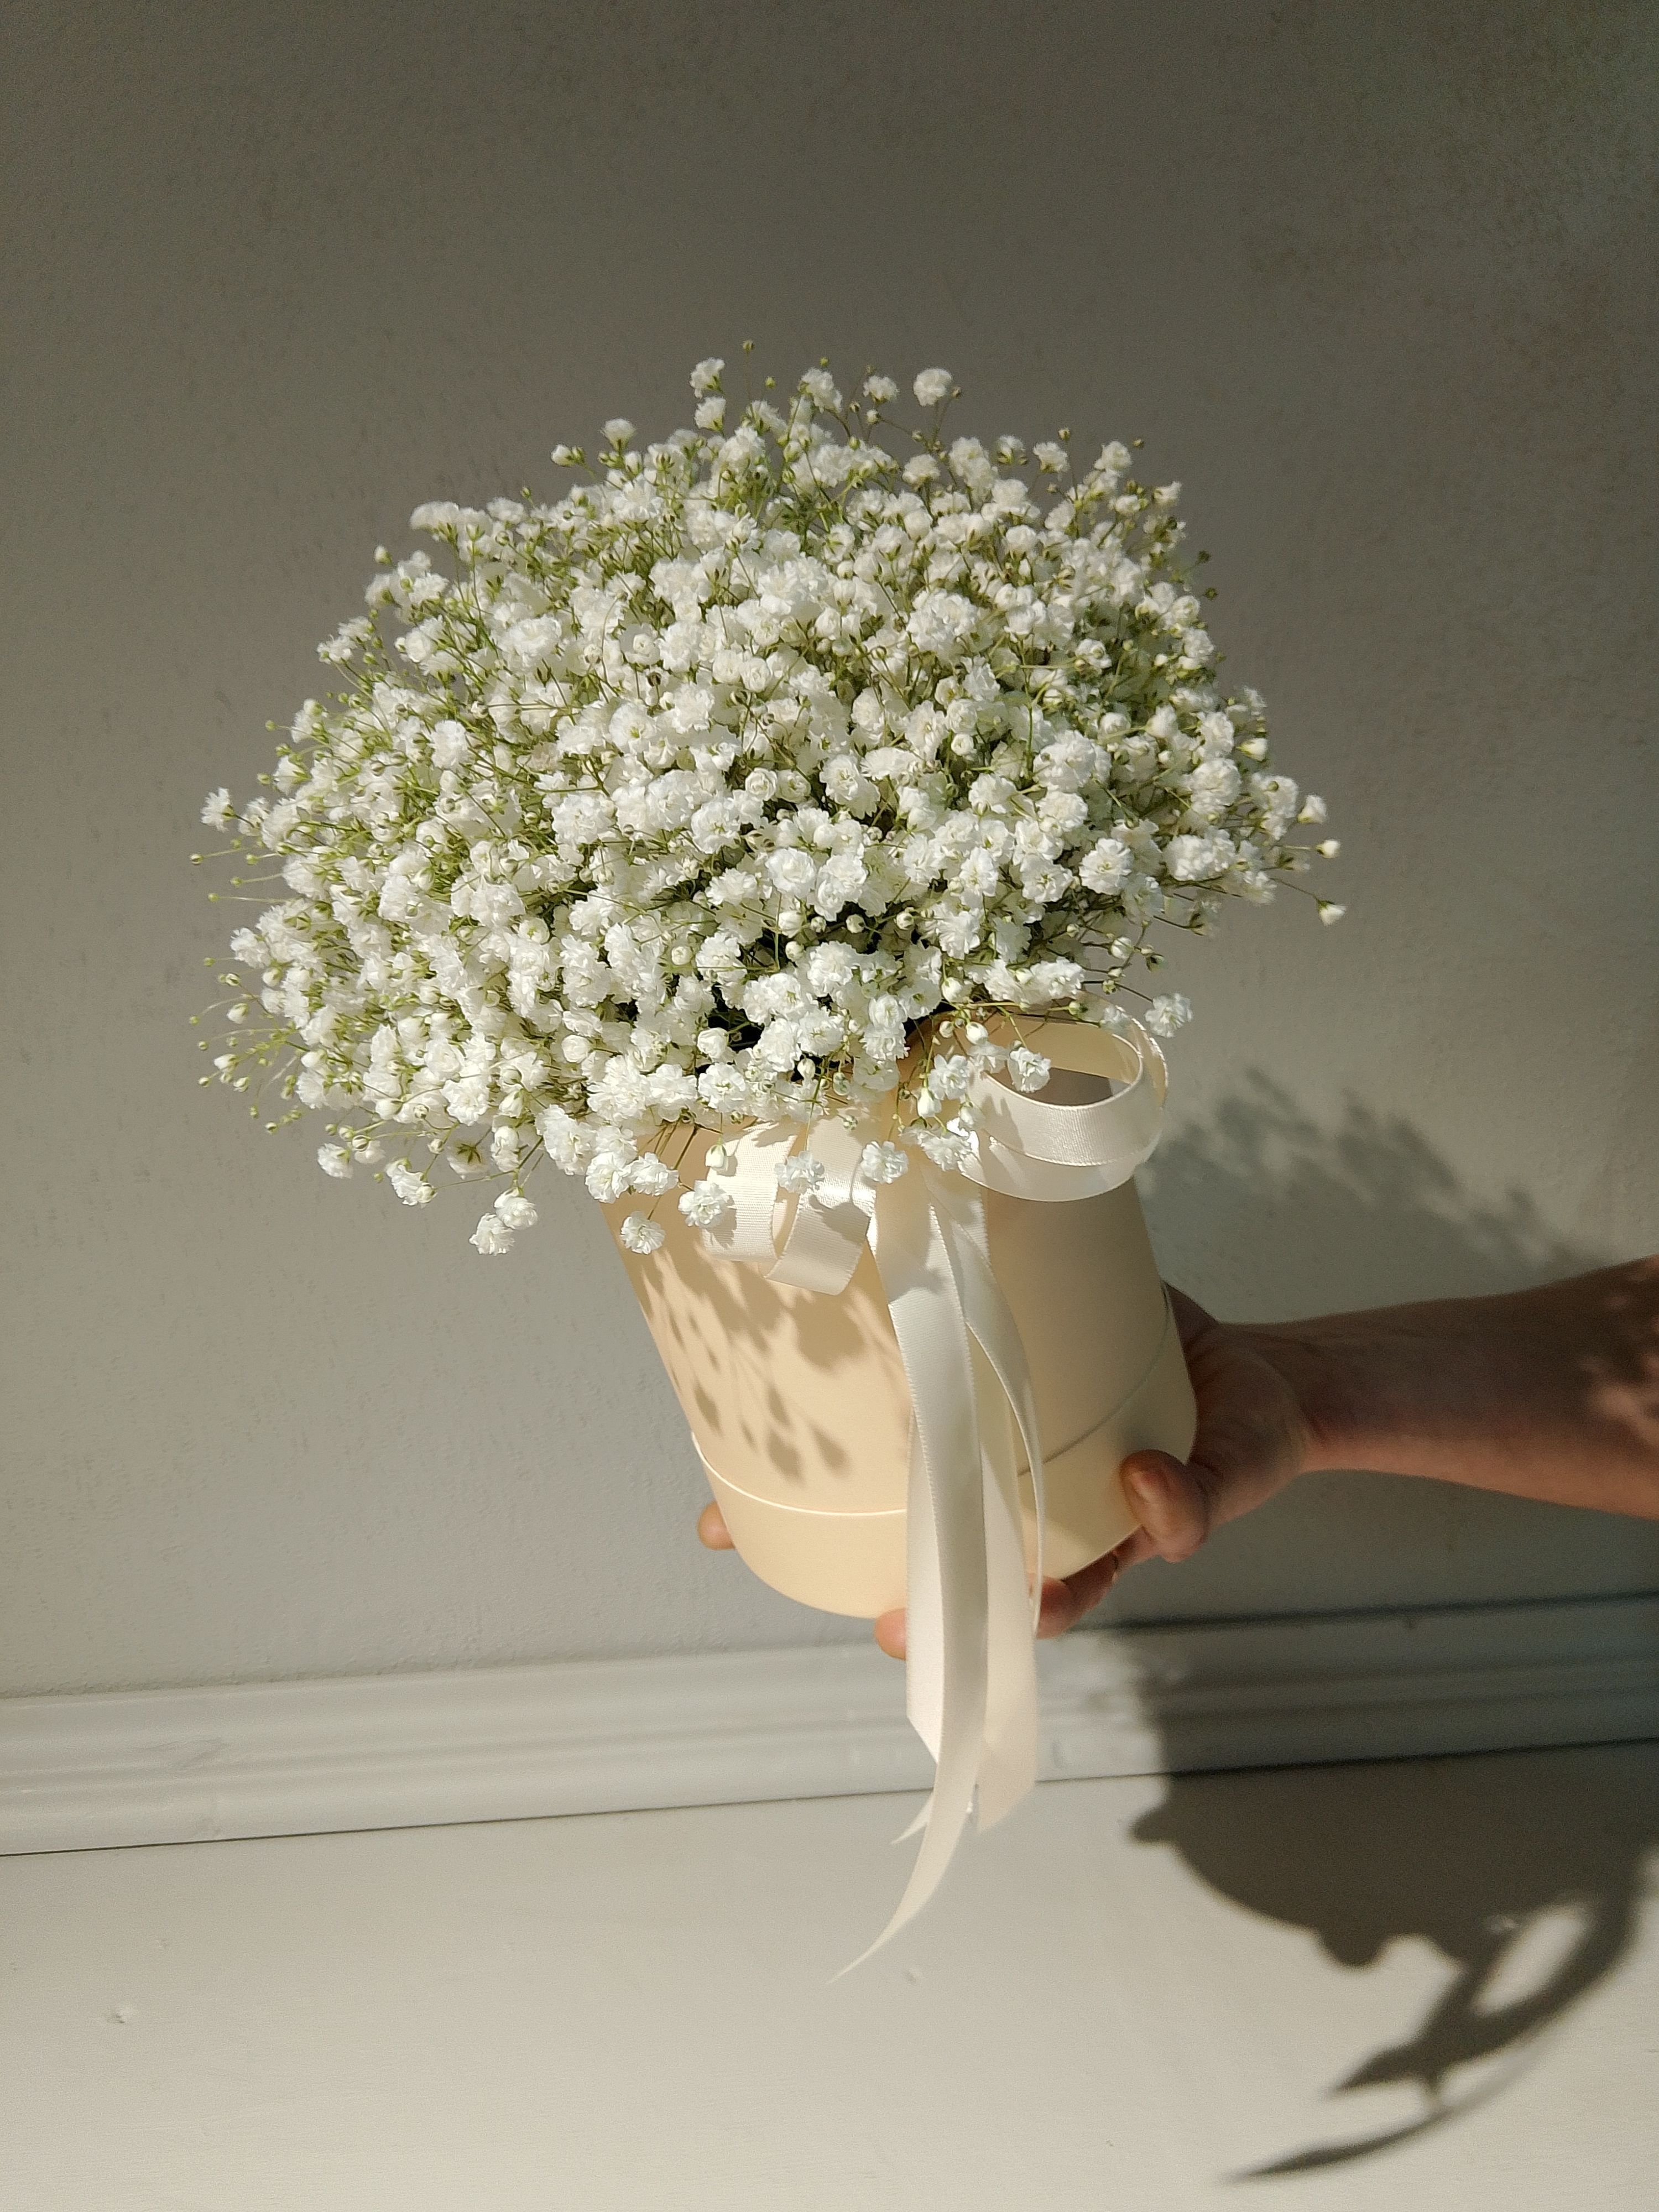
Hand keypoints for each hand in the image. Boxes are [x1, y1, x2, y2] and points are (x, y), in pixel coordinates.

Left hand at [696, 1284, 1314, 1659]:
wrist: (1249, 1370)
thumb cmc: (1241, 1436)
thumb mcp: (1235, 1471)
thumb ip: (1196, 1501)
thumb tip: (1145, 1491)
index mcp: (1067, 1543)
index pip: (984, 1590)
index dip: (934, 1614)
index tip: (887, 1628)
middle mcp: (1016, 1499)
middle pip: (917, 1537)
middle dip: (821, 1545)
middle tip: (742, 1541)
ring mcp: (1000, 1436)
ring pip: (903, 1469)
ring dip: (819, 1482)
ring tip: (722, 1491)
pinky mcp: (996, 1359)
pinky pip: (924, 1381)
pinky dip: (864, 1388)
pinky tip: (798, 1372)